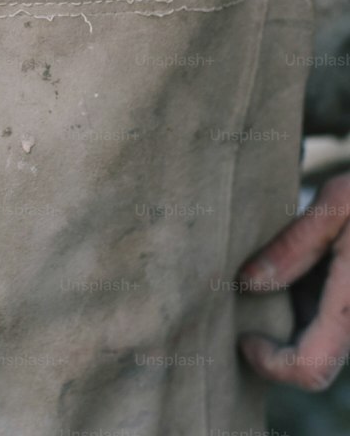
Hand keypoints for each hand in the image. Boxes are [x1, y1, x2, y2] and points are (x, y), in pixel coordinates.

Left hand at [238, 172, 349, 390]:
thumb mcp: (335, 206)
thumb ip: (293, 247)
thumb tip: (247, 284)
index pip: (310, 368)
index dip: (270, 364)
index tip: (243, 336)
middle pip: (312, 364)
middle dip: (273, 349)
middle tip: (238, 312)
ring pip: (317, 345)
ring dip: (285, 329)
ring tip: (254, 285)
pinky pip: (322, 324)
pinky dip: (297, 313)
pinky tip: (275, 278)